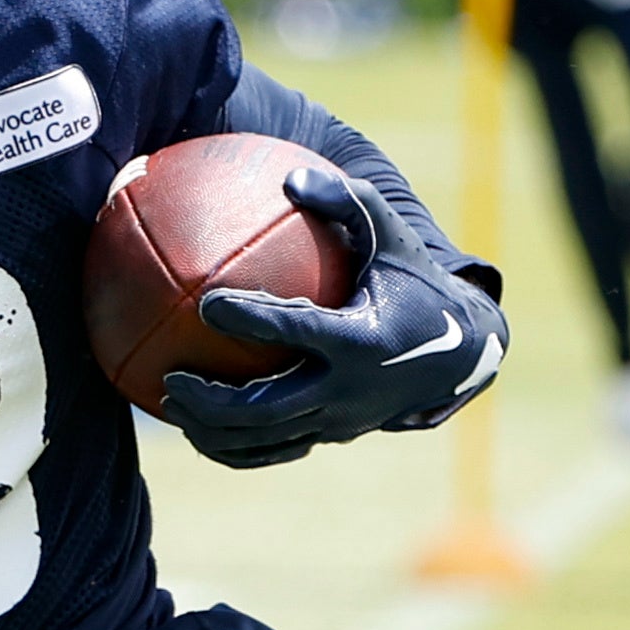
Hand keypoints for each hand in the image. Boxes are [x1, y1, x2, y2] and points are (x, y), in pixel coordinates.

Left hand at [157, 164, 507, 466]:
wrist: (459, 351)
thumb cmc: (412, 279)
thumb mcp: (390, 234)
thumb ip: (345, 201)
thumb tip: (290, 178)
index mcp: (362, 338)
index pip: (298, 330)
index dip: (251, 319)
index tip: (206, 303)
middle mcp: (349, 388)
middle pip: (270, 407)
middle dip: (215, 400)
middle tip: (172, 376)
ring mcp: (341, 420)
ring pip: (267, 439)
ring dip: (214, 430)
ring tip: (170, 406)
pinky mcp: (334, 434)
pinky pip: (276, 451)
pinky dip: (235, 448)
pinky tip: (195, 428)